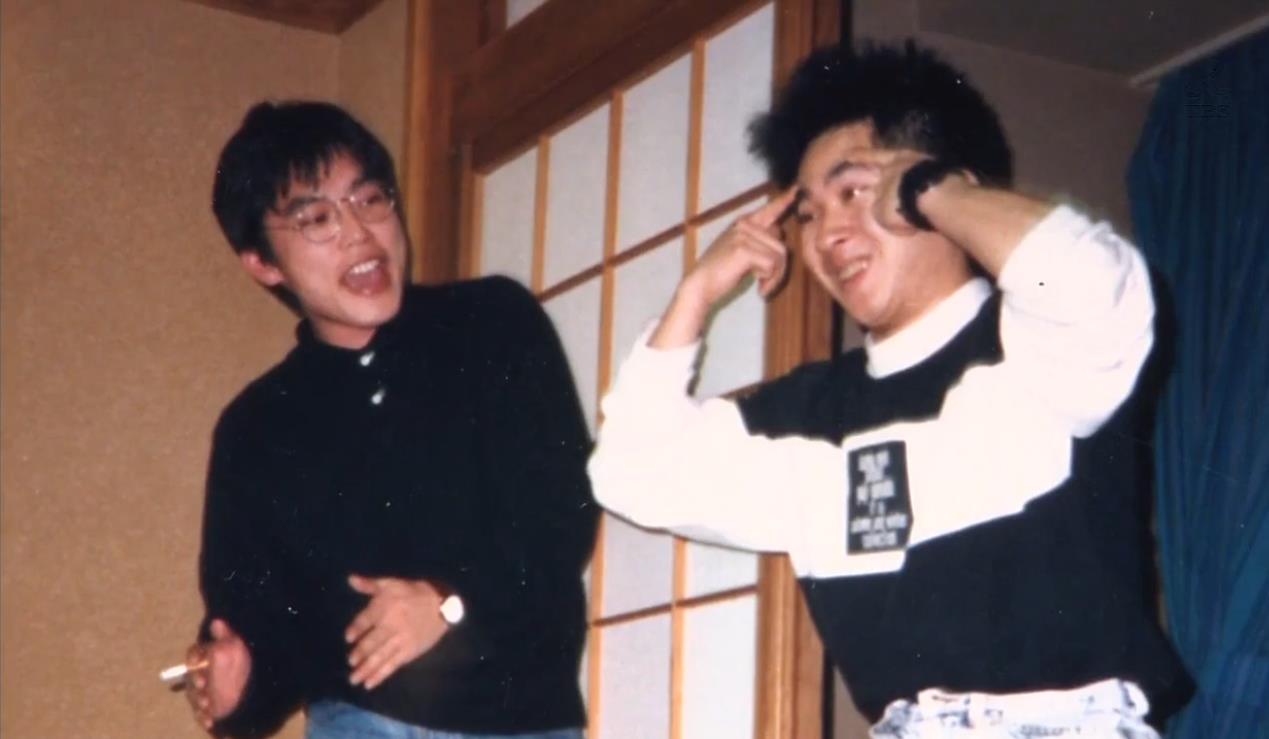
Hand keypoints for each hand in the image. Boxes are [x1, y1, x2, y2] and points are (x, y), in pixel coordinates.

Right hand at [185, 619, 250, 731]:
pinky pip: (201, 714)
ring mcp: (205, 692)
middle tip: (204, 686)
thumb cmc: (246, 665)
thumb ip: (225, 637)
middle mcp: (204, 675)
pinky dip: (205, 717)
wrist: (261, 689)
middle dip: (195, 682)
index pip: (194, 655)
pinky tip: (211, 719)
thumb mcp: (237, 648)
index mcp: (209, 658)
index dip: (194, 660)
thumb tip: (216, 621)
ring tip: (207, 704)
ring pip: (194, 696)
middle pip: (191, 677)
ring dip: (199, 700)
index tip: (197, 664)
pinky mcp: (210, 709)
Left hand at [345, 575, 448, 689]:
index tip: (348, 638)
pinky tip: (370, 684)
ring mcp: (400, 641)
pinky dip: (380, 675)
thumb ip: (370, 584)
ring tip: (354, 679)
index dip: (355, 629)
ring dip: (365, 669)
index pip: (364, 621)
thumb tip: (350, 579)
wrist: (442, 604)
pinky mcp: (409, 652)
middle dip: (359, 653)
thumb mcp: (391, 583)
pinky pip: (392, 665)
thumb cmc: (413, 592)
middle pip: (370, 642)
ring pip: (379, 657)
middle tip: (351, 662)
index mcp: (384, 608)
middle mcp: (390, 625)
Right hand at [684, 186, 797, 303]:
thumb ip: (759, 239)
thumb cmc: (721, 272)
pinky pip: (771, 265)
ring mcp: (742, 235)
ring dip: (774, 277)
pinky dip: (768, 280)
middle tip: (766, 282)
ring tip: (761, 286)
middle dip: (780, 269)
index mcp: (744, 223)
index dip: (784, 200)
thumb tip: (779, 230)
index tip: (796, 188)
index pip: (769, 209)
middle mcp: (744, 224)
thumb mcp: (741, 250)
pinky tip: (758, 288)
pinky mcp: (742, 249)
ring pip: (779, 256)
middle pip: (782, 244)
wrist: (700, 285)